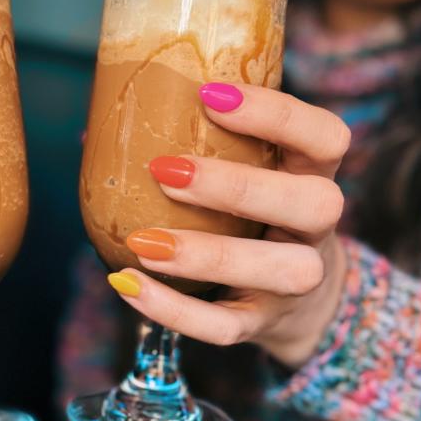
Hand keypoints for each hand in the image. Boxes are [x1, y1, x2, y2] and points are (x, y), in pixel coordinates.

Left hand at [110, 82, 351, 367]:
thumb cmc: (251, 215)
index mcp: (313, 172)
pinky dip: (175, 311)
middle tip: (165, 171)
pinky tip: (127, 284)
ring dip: (208, 254)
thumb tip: (95, 129)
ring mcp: (298, 280)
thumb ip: (195, 146)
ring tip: (141, 242)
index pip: (325, 136)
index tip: (209, 95)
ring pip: (282, 270)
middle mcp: (317, 226)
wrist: (294, 301)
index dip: (276, 114)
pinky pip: (228, 326)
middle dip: (238, 186)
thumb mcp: (246, 174)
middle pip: (314, 203)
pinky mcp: (264, 322)